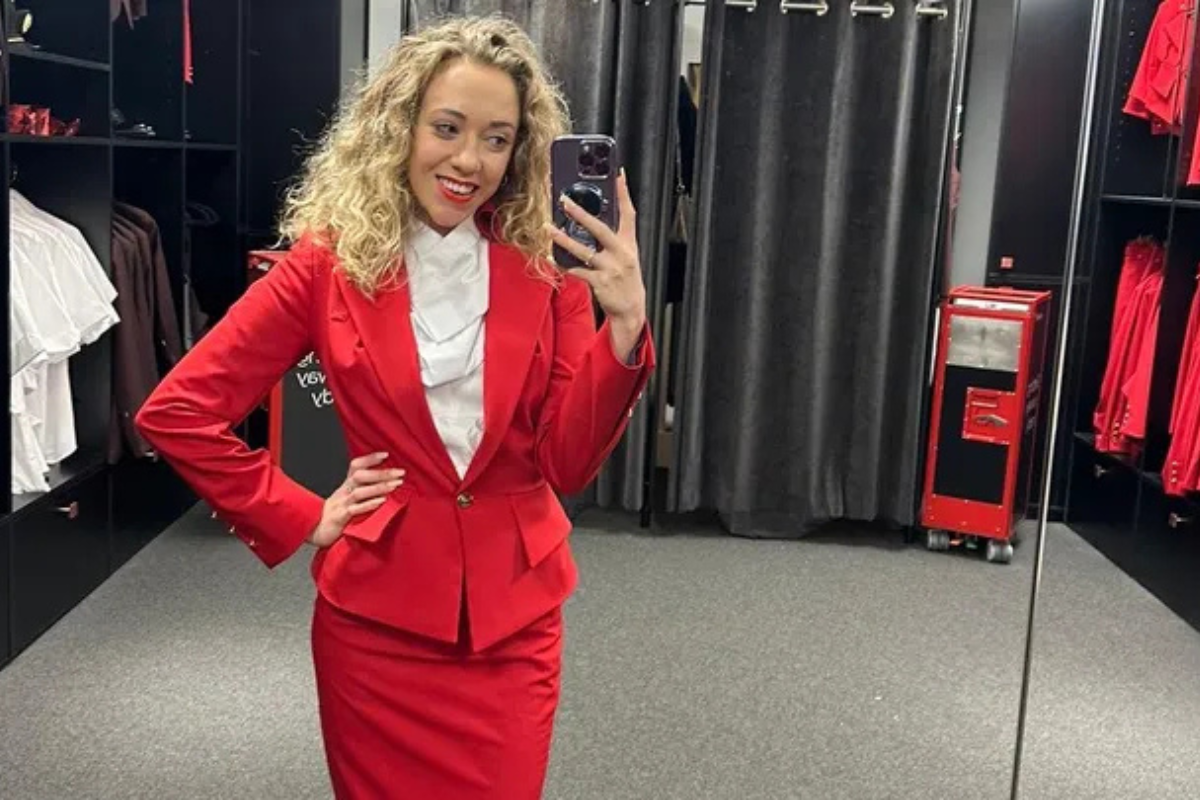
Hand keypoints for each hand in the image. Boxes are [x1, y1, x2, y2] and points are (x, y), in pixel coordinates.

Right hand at [308, 452, 404, 547]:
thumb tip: (386, 483)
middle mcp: (343, 492)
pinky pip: (355, 509)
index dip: (369, 459)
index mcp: (345, 486)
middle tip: (400, 472)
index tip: (386, 455)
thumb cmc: (336, 516)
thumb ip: (363, 490)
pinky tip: (382, 501)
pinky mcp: (340, 518)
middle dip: (382, 473)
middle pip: (361, 476)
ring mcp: (341, 504)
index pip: (356, 466)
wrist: (315, 532)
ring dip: (379, 487)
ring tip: (396, 485)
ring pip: (359, 492)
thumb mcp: (348, 500)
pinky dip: (369, 505)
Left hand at [548, 169, 646, 331]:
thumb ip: (613, 239)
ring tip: (548, 229)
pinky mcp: (600, 282)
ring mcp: (611, 268)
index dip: (624, 193)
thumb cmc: (626, 279)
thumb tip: (592, 220)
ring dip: (564, 240)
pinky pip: (577, 271)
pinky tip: (551, 258)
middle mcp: (621, 253)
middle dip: (581, 214)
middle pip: (600, 229)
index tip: (618, 174)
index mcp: (629, 243)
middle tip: (565, 201)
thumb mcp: (626, 255)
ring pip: (584, 250)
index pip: (628, 213)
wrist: (632, 309)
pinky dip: (563, 265)